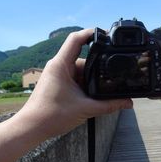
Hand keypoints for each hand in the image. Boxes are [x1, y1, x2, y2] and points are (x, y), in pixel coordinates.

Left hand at [18, 28, 132, 139]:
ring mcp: (59, 74)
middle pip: (84, 57)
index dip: (92, 33)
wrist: (32, 128)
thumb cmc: (50, 116)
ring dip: (92, 79)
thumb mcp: (86, 108)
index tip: (107, 34)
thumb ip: (109, 105)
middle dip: (98, 66)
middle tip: (110, 76)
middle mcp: (59, 66)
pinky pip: (77, 78)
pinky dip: (86, 84)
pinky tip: (91, 95)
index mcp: (61, 65)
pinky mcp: (60, 82)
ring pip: (82, 70)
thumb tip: (128, 102)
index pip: (76, 39)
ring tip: (97, 93)